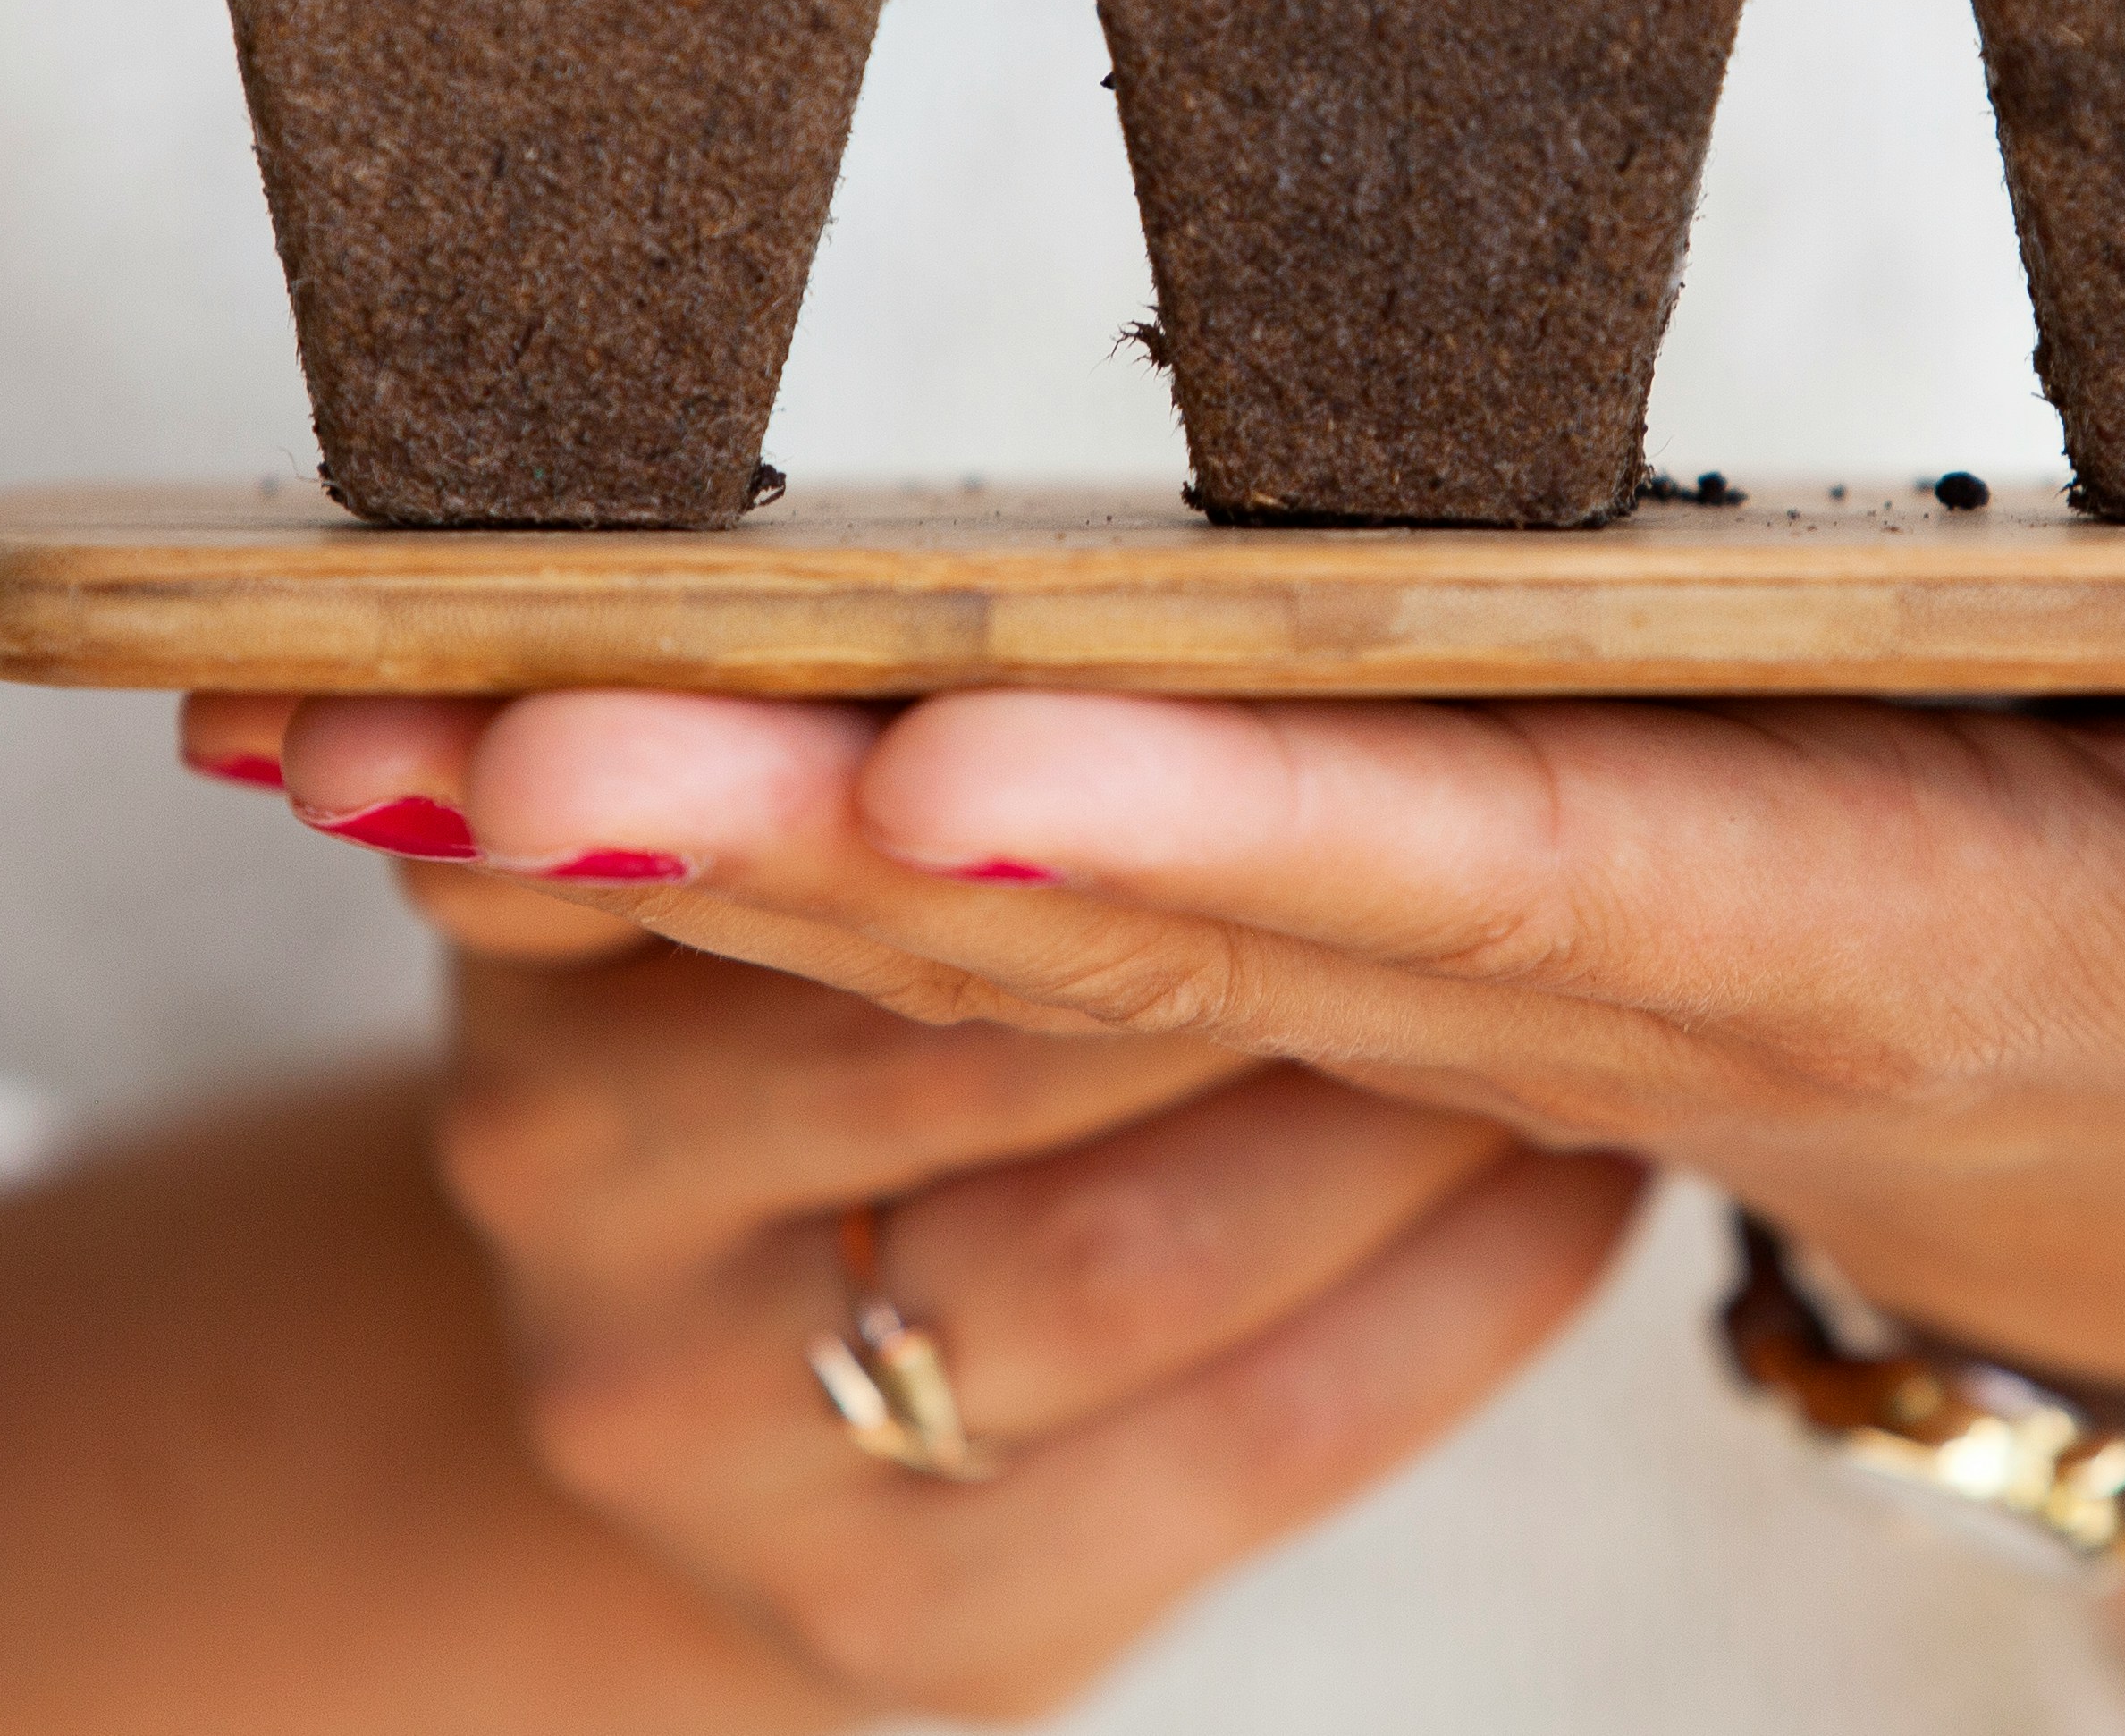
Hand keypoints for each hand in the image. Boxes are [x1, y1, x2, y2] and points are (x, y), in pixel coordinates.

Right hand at [182, 697, 1638, 1724]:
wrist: (723, 1369)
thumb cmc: (819, 998)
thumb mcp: (760, 808)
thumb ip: (808, 694)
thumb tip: (989, 505)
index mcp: (532, 914)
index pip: (758, 807)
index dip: (937, 773)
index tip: (1130, 708)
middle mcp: (562, 1175)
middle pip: (971, 1027)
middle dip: (1263, 916)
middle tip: (1518, 781)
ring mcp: (707, 1436)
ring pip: (1130, 1250)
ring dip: (1401, 1115)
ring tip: (1592, 993)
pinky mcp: (903, 1619)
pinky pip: (1252, 1440)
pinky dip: (1452, 1300)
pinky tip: (1584, 1186)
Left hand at [245, 677, 2124, 1398]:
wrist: (2117, 1118)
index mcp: (1752, 921)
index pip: (1465, 881)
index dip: (1233, 838)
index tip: (984, 767)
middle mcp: (1508, 959)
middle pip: (1132, 902)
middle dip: (822, 839)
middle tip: (504, 735)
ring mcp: (1359, 960)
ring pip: (995, 916)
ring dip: (695, 848)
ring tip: (387, 736)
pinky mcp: (1290, 922)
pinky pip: (969, 901)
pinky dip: (728, 843)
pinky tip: (474, 765)